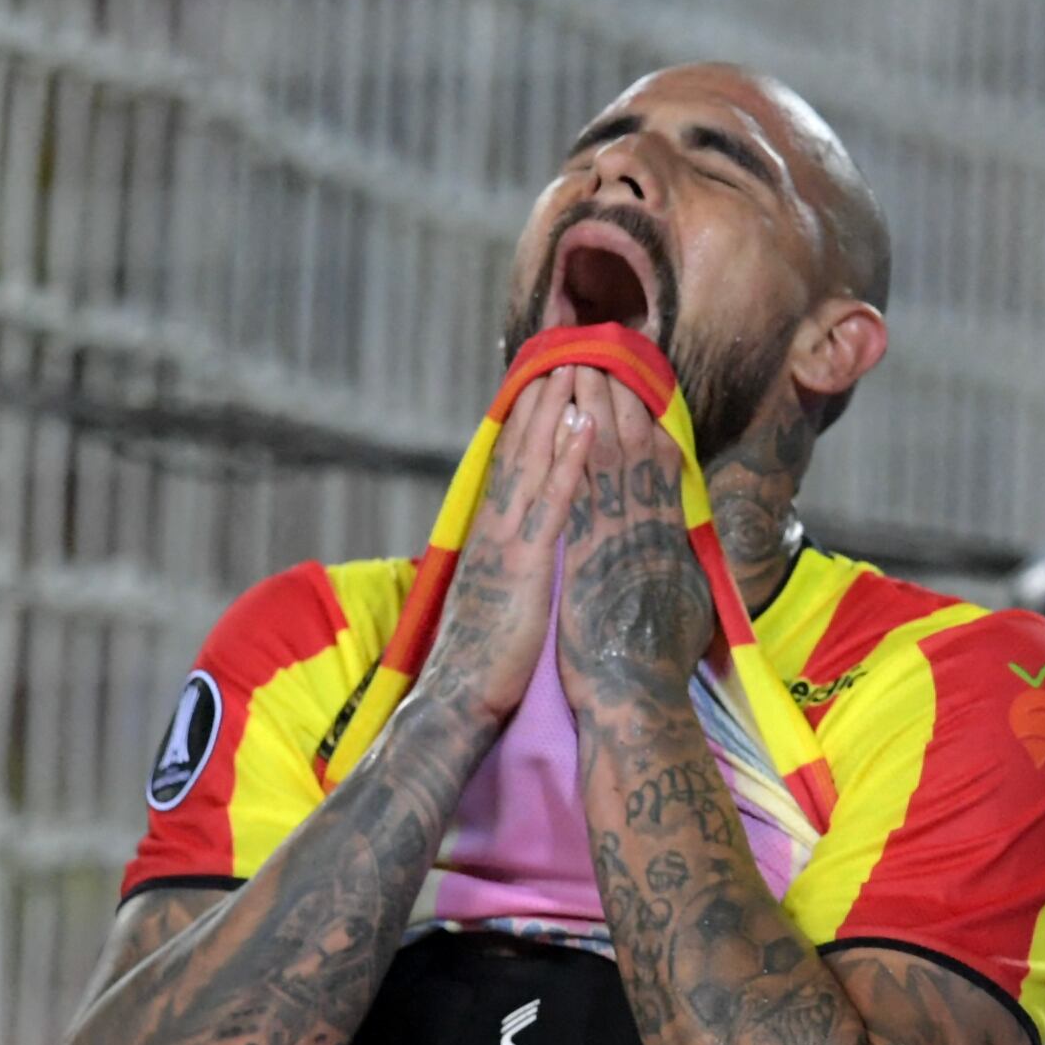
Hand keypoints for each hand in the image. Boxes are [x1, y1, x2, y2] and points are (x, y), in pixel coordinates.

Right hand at [420, 363, 595, 723]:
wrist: (458, 692)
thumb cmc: (479, 654)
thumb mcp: (493, 594)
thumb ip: (503, 562)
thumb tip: (514, 545)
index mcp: (488, 533)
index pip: (508, 464)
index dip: (526, 421)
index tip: (544, 382)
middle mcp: (495, 524)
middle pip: (520, 449)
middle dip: (542, 400)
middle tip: (564, 352)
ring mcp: (509, 538)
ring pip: (535, 461)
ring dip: (557, 412)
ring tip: (577, 368)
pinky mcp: (527, 560)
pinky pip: (554, 500)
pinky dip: (570, 460)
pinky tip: (587, 427)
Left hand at [557, 375, 711, 706]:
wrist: (636, 697)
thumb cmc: (658, 666)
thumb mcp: (683, 608)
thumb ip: (681, 573)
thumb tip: (689, 557)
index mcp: (670, 540)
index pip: (664, 465)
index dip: (651, 420)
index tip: (641, 385)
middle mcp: (647, 528)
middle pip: (636, 446)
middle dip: (620, 396)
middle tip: (605, 352)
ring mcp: (617, 536)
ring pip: (606, 457)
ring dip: (593, 406)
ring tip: (580, 364)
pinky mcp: (586, 551)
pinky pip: (580, 485)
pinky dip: (573, 448)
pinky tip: (564, 417)